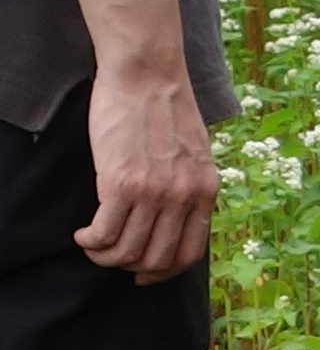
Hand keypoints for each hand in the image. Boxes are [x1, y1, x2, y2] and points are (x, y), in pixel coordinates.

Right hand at [77, 60, 212, 283]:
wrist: (148, 75)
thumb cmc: (165, 109)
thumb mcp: (194, 154)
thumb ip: (189, 186)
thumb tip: (174, 218)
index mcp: (206, 191)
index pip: (190, 252)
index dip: (164, 271)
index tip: (144, 274)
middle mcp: (184, 197)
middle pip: (156, 259)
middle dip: (129, 267)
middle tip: (111, 255)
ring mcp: (154, 192)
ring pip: (127, 252)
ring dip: (104, 256)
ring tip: (93, 244)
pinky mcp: (120, 183)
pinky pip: (104, 234)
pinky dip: (90, 242)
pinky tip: (83, 234)